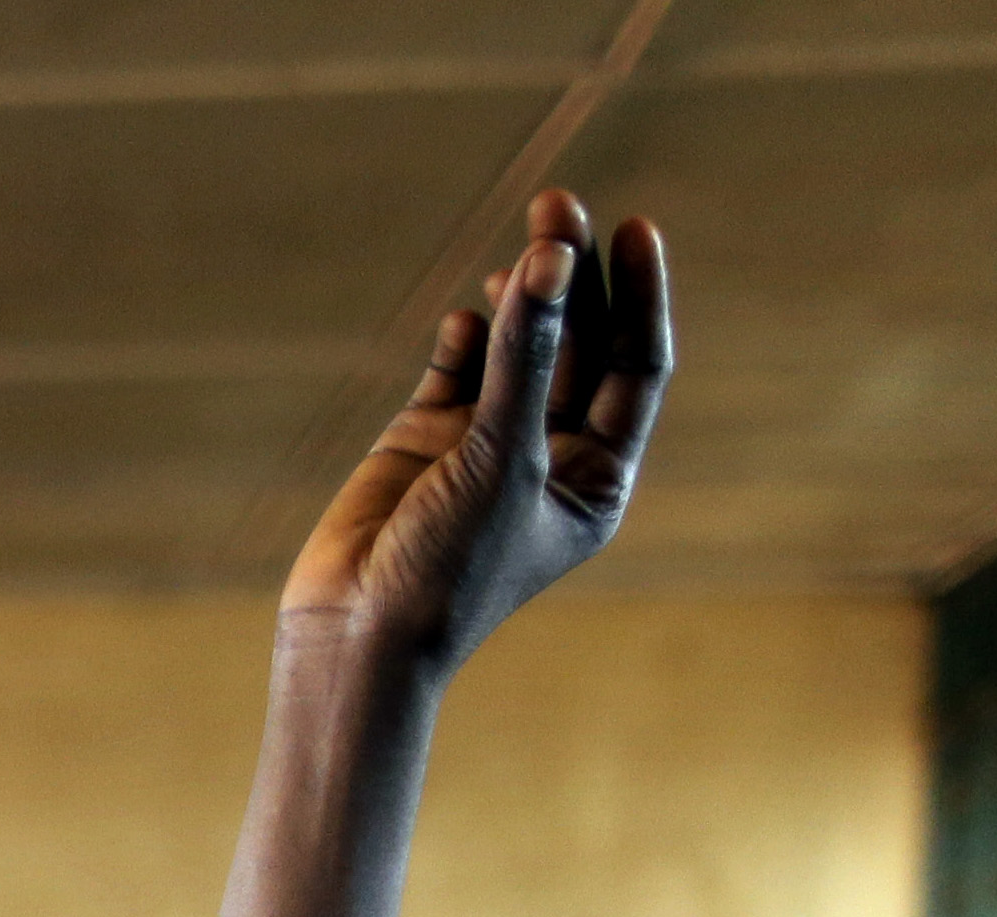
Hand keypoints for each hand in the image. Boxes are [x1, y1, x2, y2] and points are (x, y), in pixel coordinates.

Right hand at [286, 192, 669, 671]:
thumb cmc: (451, 568)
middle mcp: (548, 453)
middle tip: (557, 203)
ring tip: (523, 237)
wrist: (358, 632)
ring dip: (520, 293)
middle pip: (577, 343)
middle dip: (571, 276)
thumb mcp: (501, 458)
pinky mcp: (423, 437)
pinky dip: (462, 336)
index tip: (632, 228)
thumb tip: (547, 258)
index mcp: (597, 476)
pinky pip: (455, 367)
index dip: (638, 296)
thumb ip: (523, 358)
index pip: (634, 367)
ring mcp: (484, 442)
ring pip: (516, 346)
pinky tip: (463, 316)